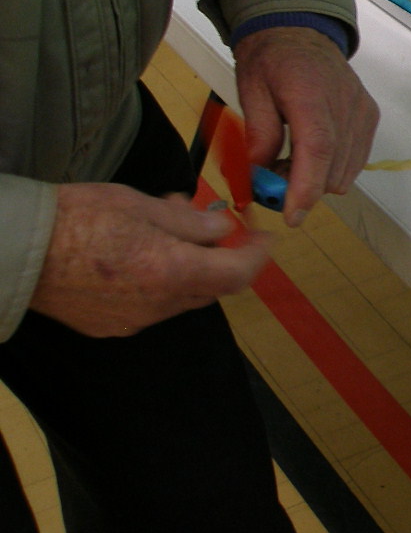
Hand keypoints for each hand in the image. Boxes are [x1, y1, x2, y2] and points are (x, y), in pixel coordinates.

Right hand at [30, 184, 271, 336]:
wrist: (16, 249)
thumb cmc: (76, 218)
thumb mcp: (144, 206)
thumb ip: (193, 223)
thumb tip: (224, 230)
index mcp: (171, 273)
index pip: (237, 275)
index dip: (257, 256)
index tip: (263, 238)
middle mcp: (157, 306)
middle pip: (210, 286)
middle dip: (217, 256)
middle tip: (207, 222)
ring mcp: (132, 322)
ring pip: (180, 296)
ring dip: (185, 266)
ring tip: (162, 228)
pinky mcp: (109, 327)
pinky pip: (150, 306)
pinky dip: (158, 281)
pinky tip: (138, 254)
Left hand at [233, 25, 379, 225]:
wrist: (300, 32)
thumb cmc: (270, 61)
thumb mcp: (251, 91)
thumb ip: (259, 134)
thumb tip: (261, 176)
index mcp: (309, 92)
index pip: (317, 148)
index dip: (306, 187)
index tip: (292, 215)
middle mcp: (344, 102)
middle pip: (334, 166)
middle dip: (305, 187)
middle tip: (274, 182)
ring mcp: (362, 110)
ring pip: (347, 169)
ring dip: (320, 179)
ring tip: (292, 162)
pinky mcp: (370, 116)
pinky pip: (357, 159)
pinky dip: (335, 168)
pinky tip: (314, 156)